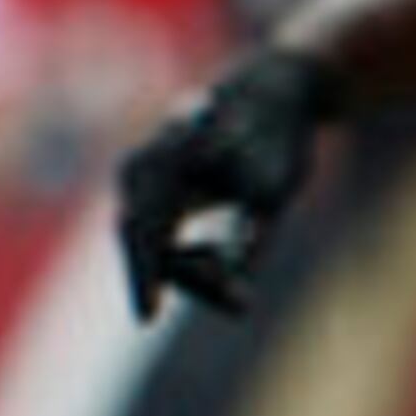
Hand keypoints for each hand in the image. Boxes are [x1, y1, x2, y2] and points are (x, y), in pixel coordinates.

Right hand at [114, 45, 333, 322]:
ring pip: (146, 240)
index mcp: (164, 162)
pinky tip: (216, 258)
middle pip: (142, 240)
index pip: (142, 231)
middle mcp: (140, 167)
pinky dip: (182, 256)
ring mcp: (140, 176)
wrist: (273, 96)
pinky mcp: (151, 187)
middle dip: (187, 278)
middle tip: (242, 303)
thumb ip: (251, 239)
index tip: (147, 319)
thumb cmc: (275, 143)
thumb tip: (238, 298)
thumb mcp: (272, 193)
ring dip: (186, 268)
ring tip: (239, 279)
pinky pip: (153, 234)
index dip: (142, 276)